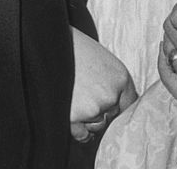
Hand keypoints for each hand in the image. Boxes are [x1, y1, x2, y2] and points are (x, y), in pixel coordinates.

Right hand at [70, 27, 136, 142]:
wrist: (47, 42)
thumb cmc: (72, 47)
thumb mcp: (99, 58)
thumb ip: (110, 80)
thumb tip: (115, 102)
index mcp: (120, 77)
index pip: (129, 105)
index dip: (118, 107)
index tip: (111, 108)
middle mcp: (111, 95)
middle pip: (112, 116)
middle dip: (101, 111)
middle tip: (84, 95)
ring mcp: (94, 108)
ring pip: (96, 125)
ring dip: (87, 119)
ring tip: (74, 95)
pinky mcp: (75, 117)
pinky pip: (81, 134)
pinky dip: (75, 127)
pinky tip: (69, 107)